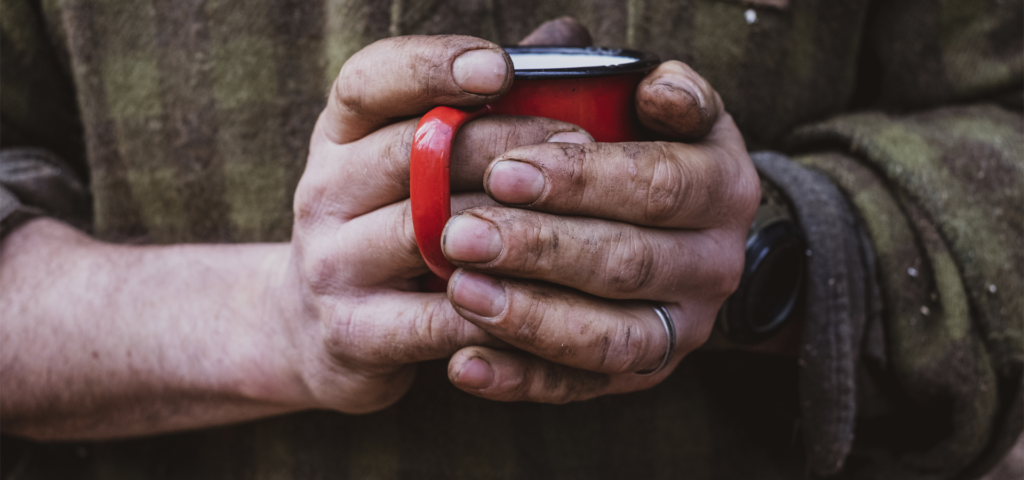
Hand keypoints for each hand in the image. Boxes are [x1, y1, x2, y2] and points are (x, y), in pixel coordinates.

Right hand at [280, 35, 594, 412]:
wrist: (317, 335)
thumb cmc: (392, 229)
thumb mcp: (415, 162)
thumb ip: (483, 104)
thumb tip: (566, 38)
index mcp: (340, 138)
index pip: (368, 82)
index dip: (430, 66)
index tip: (501, 66)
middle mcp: (325, 193)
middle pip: (410, 153)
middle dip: (501, 143)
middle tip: (578, 144)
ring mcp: (332, 265)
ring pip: (424, 234)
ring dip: (507, 227)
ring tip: (576, 223)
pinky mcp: (354, 334)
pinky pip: (437, 320)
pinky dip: (499, 311)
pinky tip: (553, 304)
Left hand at [442, 22, 759, 402]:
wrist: (666, 234)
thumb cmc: (631, 152)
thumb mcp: (643, 107)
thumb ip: (622, 82)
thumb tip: (622, 70)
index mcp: (722, 184)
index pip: (661, 183)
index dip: (585, 180)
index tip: (507, 172)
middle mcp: (715, 263)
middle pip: (630, 261)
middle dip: (542, 247)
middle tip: (462, 232)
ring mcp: (684, 327)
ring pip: (614, 338)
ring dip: (532, 318)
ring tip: (459, 291)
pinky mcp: (642, 373)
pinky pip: (584, 387)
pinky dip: (522, 381)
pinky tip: (463, 365)